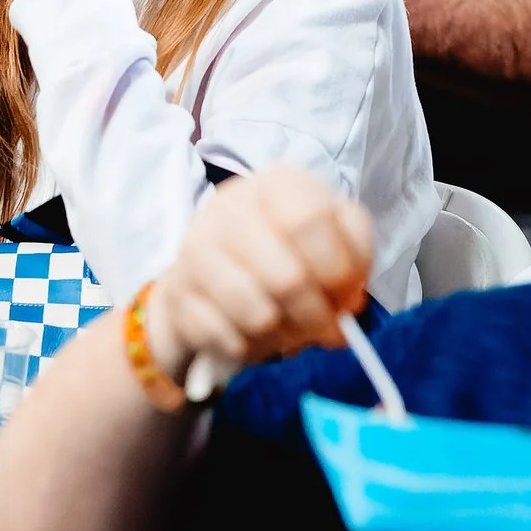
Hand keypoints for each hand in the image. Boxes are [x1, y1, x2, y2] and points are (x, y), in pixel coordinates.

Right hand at [142, 164, 374, 387]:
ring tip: (290, 330)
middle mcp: (229, 207)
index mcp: (277, 183)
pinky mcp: (177, 292)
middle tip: (325, 329)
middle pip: (287, 278)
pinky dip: (248, 348)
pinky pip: (225, 338)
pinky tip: (253, 334)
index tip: (346, 296)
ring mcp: (196, 248)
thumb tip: (346, 301)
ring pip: (256, 314)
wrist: (219, 268)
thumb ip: (354, 259)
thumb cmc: (290, 251)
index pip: (310, 222)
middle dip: (316, 316)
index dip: (338, 270)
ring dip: (284, 336)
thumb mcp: (335, 239)